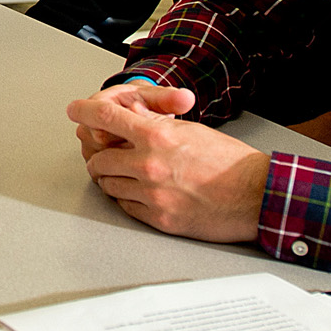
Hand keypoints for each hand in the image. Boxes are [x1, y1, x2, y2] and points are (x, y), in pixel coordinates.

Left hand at [69, 84, 268, 241]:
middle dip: (100, 155)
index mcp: (158, 137)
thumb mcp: (190, 131)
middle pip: (99, 159)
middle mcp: (149, 166)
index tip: (74, 110)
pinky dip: (128, 198)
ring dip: (113, 178)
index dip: (83, 111)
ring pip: (109, 186)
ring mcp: (152, 196)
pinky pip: (126, 207)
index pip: (105, 118)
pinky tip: (142, 191)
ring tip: (129, 173)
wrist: (256, 196)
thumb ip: (155, 126)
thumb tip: (129, 118)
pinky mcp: (158, 220)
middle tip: (108, 153)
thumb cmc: (230, 163)